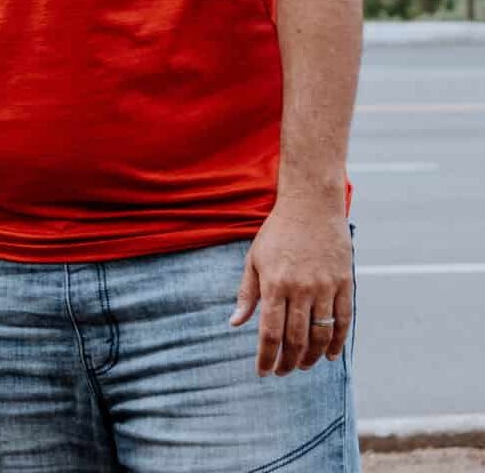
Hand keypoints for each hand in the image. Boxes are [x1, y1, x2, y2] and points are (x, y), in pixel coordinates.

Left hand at [230, 201, 352, 375]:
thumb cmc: (277, 233)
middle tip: (282, 373)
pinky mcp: (345, 284)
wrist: (311, 206)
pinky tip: (330, 355)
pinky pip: (344, 320)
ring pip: (321, 334)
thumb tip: (234, 324)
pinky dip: (337, 342)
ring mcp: (326, 287)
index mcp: (275, 284)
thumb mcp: (254, 259)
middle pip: (296, 339)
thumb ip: (247, 294)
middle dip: (288, 362)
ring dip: (312, 356)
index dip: (266, 356)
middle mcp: (301, 289)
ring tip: (303, 366)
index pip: (269, 332)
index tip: (262, 372)